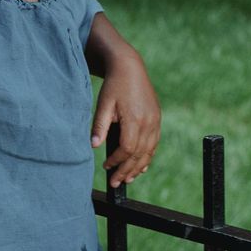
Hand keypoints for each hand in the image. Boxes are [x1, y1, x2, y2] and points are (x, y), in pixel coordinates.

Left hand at [92, 61, 160, 186]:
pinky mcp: (157, 119)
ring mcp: (155, 121)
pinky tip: (140, 166)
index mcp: (135, 119)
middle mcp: (149, 122)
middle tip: (116, 182)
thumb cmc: (114, 85)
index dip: (117, 161)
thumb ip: (99, 125)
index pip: (127, 149)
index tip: (106, 167)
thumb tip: (94, 146)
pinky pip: (154, 144)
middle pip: (139, 154)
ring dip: (138, 167)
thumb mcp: (103, 104)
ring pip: (149, 151)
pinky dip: (147, 157)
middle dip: (126, 170)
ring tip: (127, 179)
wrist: (130, 67)